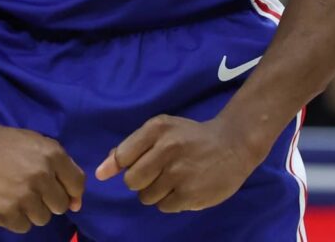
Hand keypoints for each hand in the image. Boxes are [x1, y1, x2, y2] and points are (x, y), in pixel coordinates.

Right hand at [0, 116, 84, 231]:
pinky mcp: (5, 212)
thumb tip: (77, 203)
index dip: (71, 192)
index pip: (77, 185)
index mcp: (53, 156)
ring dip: (32, 211)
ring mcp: (23, 196)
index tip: (58, 192)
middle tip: (32, 191)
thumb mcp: (40, 144)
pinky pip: (23, 227)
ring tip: (17, 196)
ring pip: (43, 219)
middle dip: (49, 201)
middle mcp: (41, 176)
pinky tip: (7, 203)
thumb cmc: (6, 144)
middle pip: (60, 206)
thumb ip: (63, 168)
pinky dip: (17, 219)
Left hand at [96, 114, 266, 213]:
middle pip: (131, 181)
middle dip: (142, 180)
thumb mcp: (163, 130)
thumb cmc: (191, 137)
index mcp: (157, 129)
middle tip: (160, 172)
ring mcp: (179, 173)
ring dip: (157, 192)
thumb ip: (131, 147)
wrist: (234, 143)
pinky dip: (171, 201)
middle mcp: (167, 149)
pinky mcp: (190, 194)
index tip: (138, 164)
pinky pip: (164, 207)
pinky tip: (185, 187)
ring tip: (176, 179)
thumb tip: (100, 171)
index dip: (125, 165)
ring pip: (146, 197)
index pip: (122, 157)